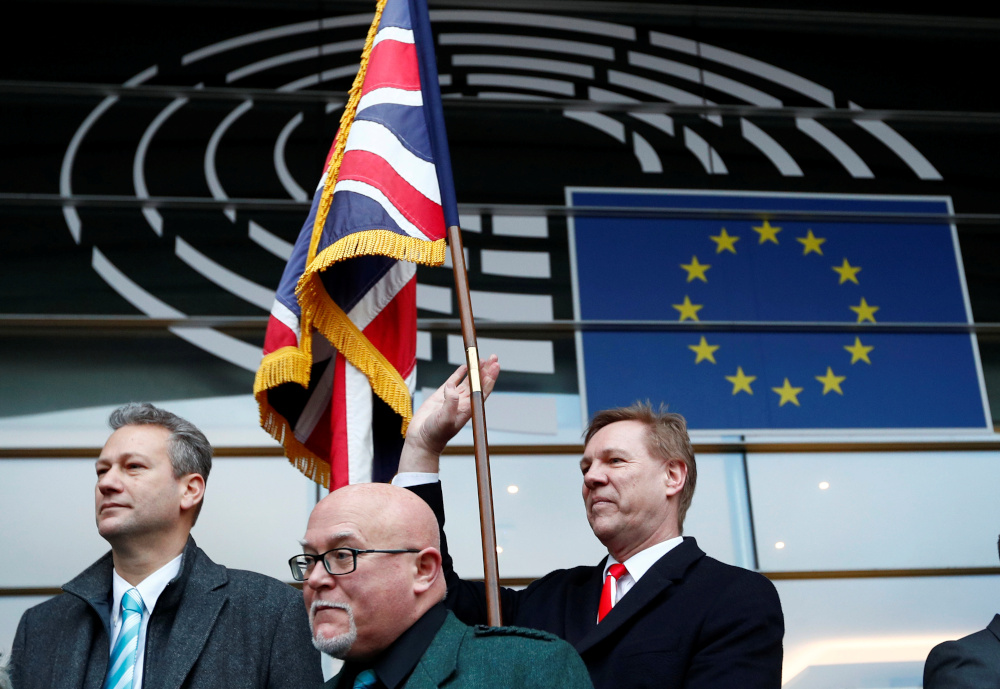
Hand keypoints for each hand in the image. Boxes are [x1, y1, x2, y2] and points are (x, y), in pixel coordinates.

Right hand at [399, 354, 499, 471]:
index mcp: (468, 408)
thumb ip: (450, 402)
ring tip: (481, 358)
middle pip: (478, 382)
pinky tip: (465, 366)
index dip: (490, 378)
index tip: (495, 366)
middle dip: (486, 370)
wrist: (422, 439)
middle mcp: (463, 402)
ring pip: (468, 380)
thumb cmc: (436, 434)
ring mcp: (453, 398)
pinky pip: (453, 381)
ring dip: (475, 369)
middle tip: (494, 357)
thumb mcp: (445, 419)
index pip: (482, 390)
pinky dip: (459, 373)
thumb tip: (452, 387)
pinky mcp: (441, 395)